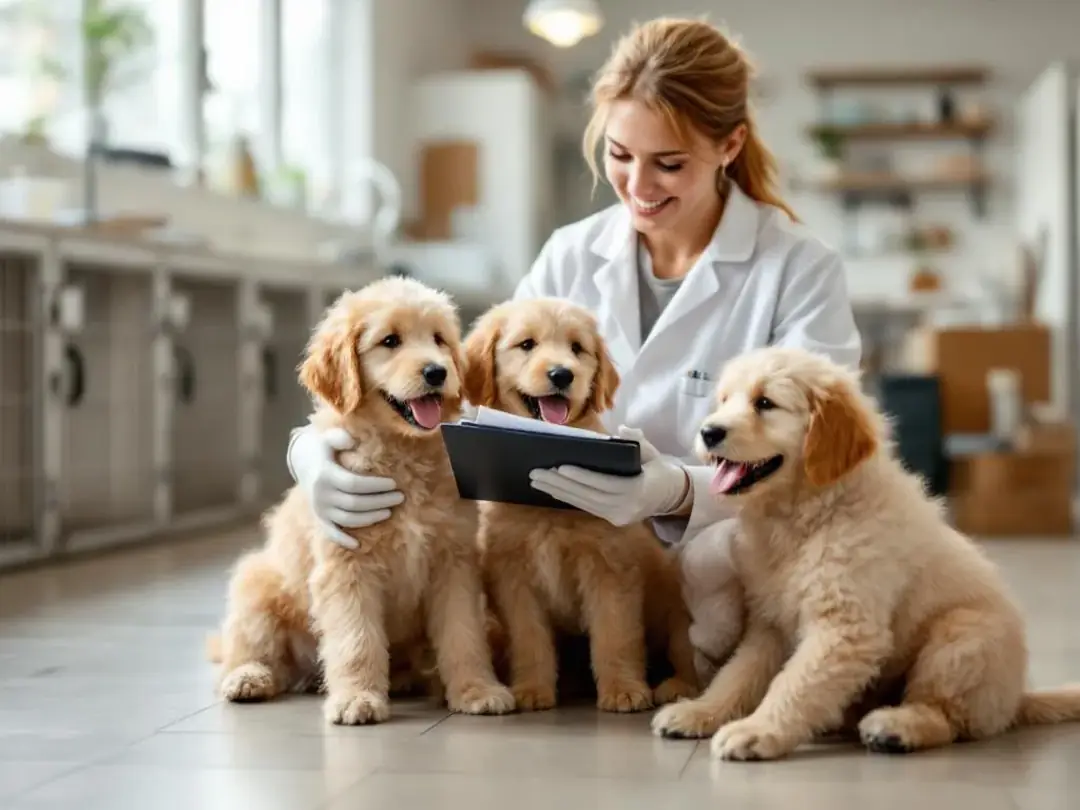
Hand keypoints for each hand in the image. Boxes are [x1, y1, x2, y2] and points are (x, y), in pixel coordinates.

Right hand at [288, 426, 403, 548]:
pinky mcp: (319, 518)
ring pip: (347, 519)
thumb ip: (339, 437)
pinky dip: (342, 539)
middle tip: (400, 498)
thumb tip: (351, 440)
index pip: (354, 484)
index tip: (394, 484)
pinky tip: (358, 545)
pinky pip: (330, 532)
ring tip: (389, 511)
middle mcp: (321, 495)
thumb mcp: (327, 437)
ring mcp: (320, 509)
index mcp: (325, 475)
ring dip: (370, 518)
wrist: (301, 461)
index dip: (375, 486)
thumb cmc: (322, 447)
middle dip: (379, 502)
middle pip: (355, 503)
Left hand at [528, 426, 689, 525]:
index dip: (580, 476)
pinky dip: (568, 497)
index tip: (559, 467)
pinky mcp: (613, 519)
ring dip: (558, 492)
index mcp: (637, 490)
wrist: (672, 495)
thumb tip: (623, 431)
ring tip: (537, 481)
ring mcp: (619, 516)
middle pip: (587, 495)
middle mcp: (626, 507)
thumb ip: (639, 441)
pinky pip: (587, 507)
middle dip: (559, 484)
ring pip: (583, 503)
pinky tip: (552, 489)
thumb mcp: (652, 452)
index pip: (603, 483)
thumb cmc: (659, 469)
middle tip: (535, 473)